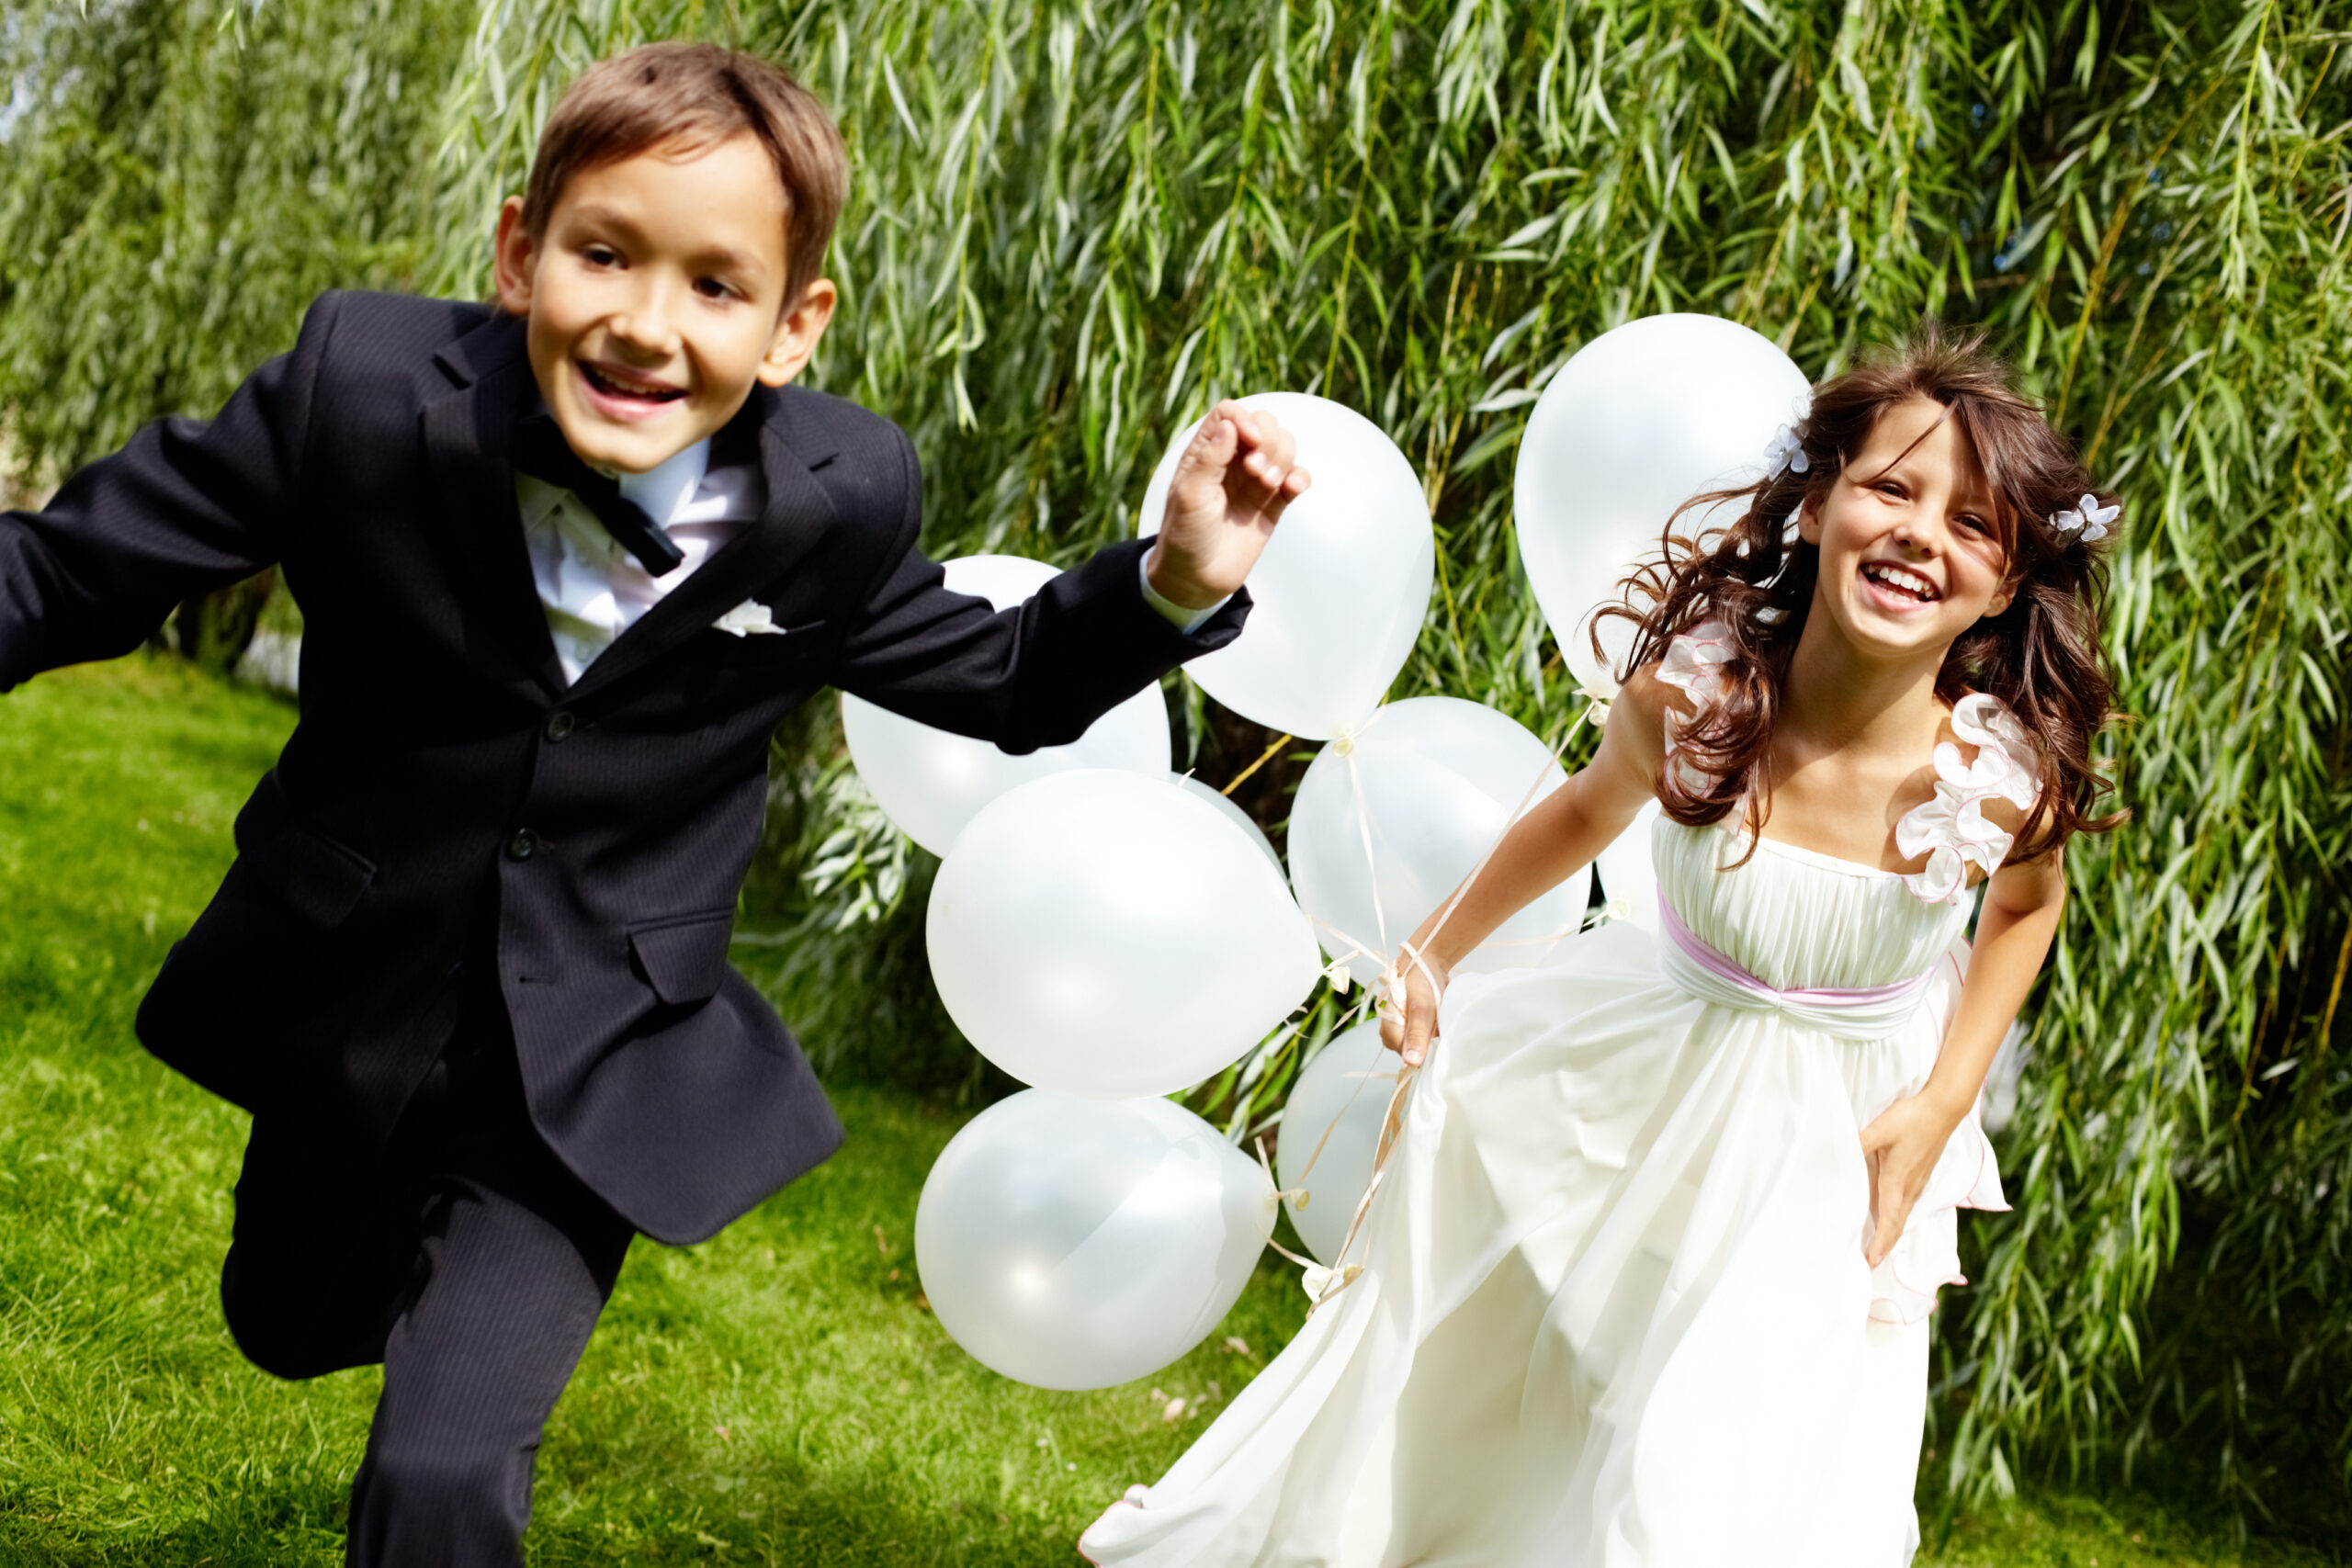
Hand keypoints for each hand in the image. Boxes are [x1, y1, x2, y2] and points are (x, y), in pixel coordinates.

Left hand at [1144, 400, 1311, 608]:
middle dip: (1268, 441)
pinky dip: (1301, 477)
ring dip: (1283, 459)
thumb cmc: (1185, 536)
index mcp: (1206, 452)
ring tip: (1266, 484)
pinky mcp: (1273, 503)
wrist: (1197, 578)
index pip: (1230, 413)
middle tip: (1254, 471)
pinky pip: (1297, 477)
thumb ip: (1209, 458)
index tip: (1250, 442)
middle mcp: (1232, 460)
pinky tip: (1292, 488)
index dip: (1245, 419)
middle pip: (1264, 423)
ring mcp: (1255, 480)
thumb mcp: (1189, 496)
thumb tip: (1229, 424)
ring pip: (1284, 446)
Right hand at [1376, 944, 1447, 1067]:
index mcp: (1388, 1030)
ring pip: (1419, 1046)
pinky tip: (1438, 1023)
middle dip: (1428, 1045)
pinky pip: (1423, 1039)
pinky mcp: (1411, 1026)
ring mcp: (1402, 1029)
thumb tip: (1411, 1062)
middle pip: (1413, 1053)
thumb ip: (1417, 1035)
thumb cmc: (1420, 982)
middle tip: (1438, 1028)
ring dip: (1431, 1039)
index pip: (1408, 1057)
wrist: (1425, 962)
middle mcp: (1392, 1033)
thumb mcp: (1421, 1009)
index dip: (1424, 1052)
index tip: (1436, 1040)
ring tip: (1438, 1023)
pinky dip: (1433, 1034)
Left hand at [1856, 1091, 1965, 1267]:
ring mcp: (1917, 1183)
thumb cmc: (1912, 1119)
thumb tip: (1837, 1153)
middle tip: (1868, 1264)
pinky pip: (1906, 1204)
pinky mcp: (1920, 1175)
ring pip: (1902, 1216)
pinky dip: (1895, 1218)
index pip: (1888, 1222)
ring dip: (1890, 1234)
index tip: (1870, 1263)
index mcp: (1897, 1183)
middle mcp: (1909, 1189)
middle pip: (1896, 1226)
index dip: (1880, 1244)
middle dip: (1883, 1247)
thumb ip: (1857, 1143)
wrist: (1944, 1109)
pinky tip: (1886, 1215)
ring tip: (1875, 1248)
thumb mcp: (1880, 1130)